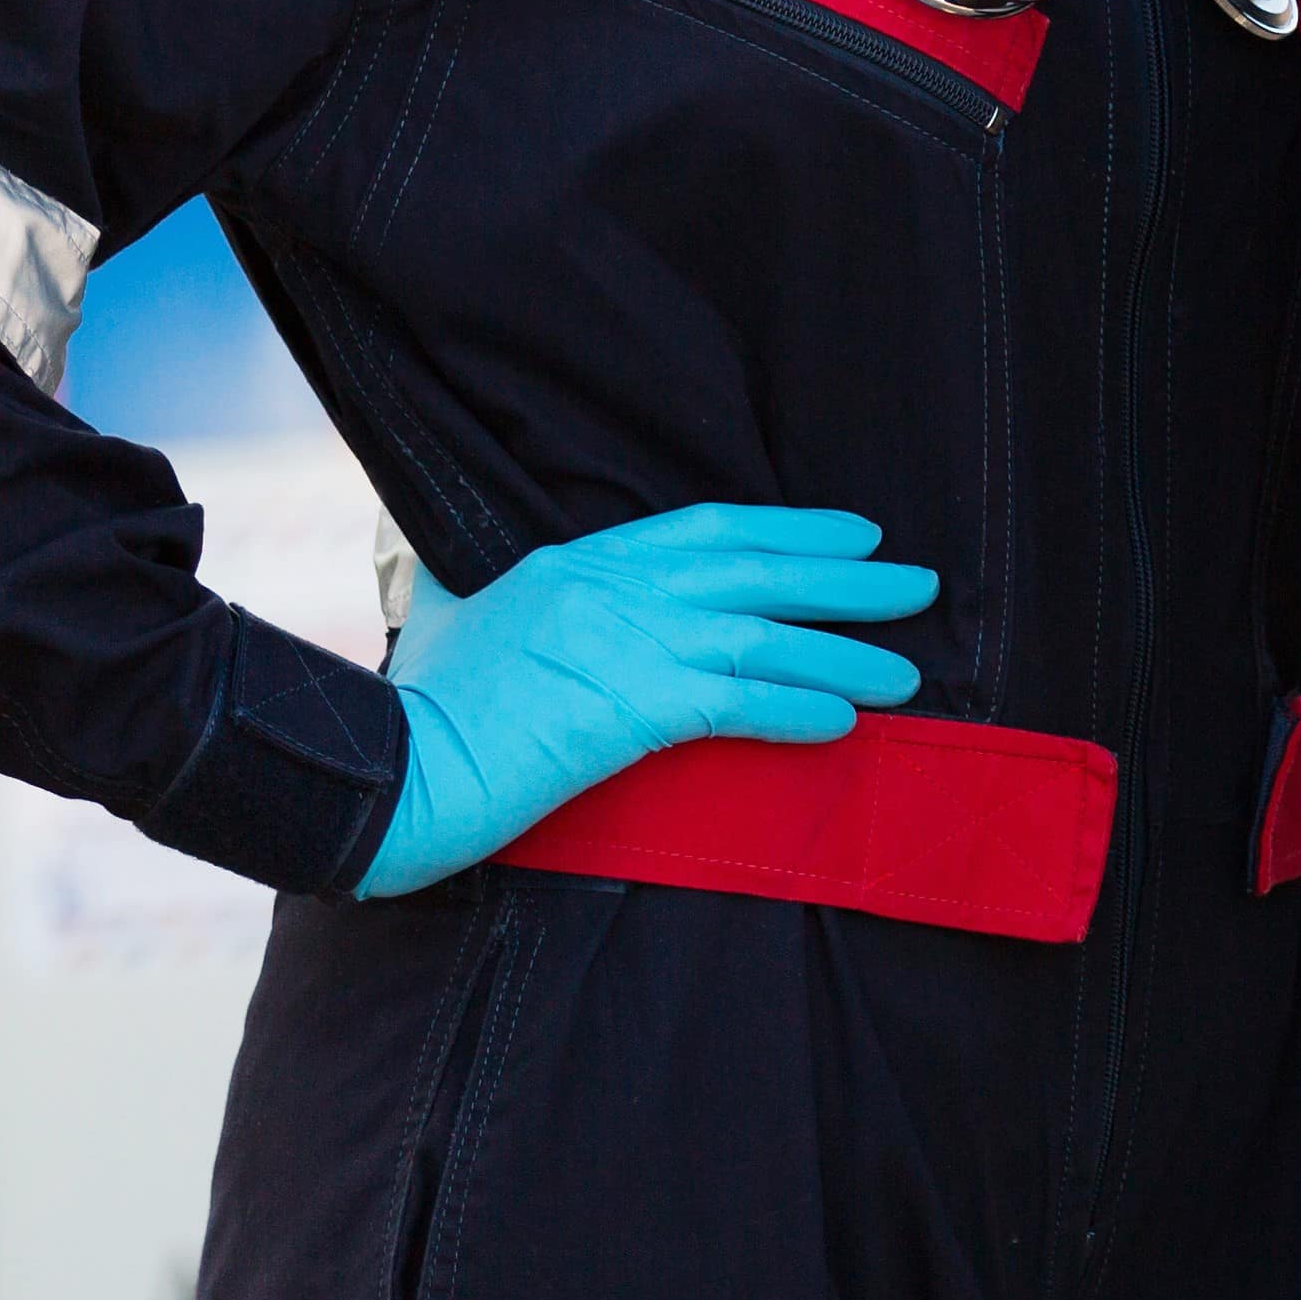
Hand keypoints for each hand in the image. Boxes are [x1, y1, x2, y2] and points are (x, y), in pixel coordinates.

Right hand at [356, 503, 939, 897]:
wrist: (383, 770)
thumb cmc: (417, 711)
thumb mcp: (454, 621)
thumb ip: (490, 592)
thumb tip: (488, 583)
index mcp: (576, 564)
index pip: (708, 529)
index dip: (790, 529)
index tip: (854, 533)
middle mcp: (610, 591)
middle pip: (756, 572)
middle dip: (846, 579)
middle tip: (917, 583)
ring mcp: (623, 645)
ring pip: (763, 642)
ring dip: (844, 658)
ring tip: (906, 672)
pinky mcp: (629, 709)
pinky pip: (737, 705)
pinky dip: (795, 710)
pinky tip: (843, 723)